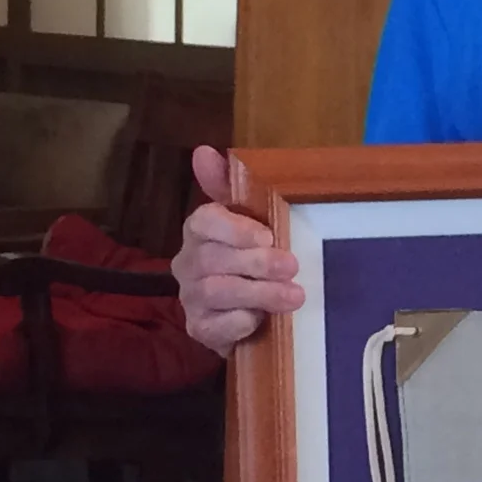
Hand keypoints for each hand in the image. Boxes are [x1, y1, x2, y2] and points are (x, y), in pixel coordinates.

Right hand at [173, 146, 306, 358]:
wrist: (244, 315)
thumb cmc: (249, 260)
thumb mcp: (249, 221)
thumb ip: (228, 187)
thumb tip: (204, 151)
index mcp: (199, 230)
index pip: (204, 220)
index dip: (235, 228)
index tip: (268, 235)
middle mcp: (188, 263)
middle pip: (213, 259)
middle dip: (257, 264)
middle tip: (292, 266)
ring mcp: (191, 298)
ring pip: (216, 292)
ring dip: (258, 293)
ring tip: (294, 295)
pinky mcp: (199, 329)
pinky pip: (215, 327)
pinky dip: (241, 323)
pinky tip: (262, 320)